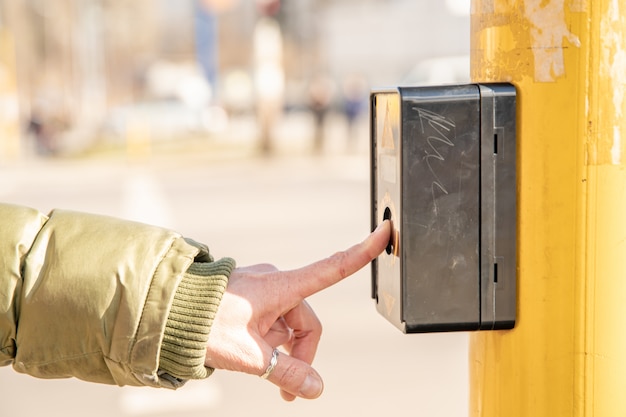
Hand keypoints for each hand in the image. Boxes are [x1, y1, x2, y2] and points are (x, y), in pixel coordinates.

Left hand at [204, 220, 390, 400]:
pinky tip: (254, 358)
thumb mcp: (249, 355)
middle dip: (299, 354)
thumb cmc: (203, 324)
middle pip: (307, 322)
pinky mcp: (252, 296)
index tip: (385, 233)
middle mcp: (276, 281)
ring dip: (282, 351)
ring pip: (289, 325)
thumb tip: (316, 389)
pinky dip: (270, 342)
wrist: (166, 311)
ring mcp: (264, 289)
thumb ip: (286, 372)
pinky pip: (273, 321)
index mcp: (280, 286)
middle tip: (285, 389)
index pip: (331, 268)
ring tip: (260, 373)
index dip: (362, 253)